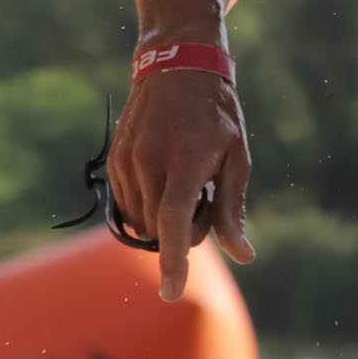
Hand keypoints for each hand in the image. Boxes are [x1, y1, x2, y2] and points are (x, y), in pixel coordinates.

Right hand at [106, 70, 252, 301]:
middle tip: (205, 201)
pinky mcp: (114, 161)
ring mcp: (127, 161)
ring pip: (141, 221)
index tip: (172, 292)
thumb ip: (232, 209)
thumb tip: (243, 255)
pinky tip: (165, 183)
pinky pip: (127, 206)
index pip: (173, 223)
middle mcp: (150, 162)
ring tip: (184, 183)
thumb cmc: (216, 113)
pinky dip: (147, 209)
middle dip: (182, 233)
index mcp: (186, 162)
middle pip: (160, 230)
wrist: (176, 66)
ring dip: (163, 221)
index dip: (173, 261)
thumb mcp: (237, 158)